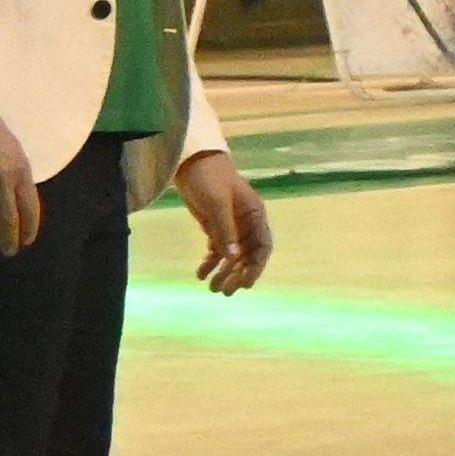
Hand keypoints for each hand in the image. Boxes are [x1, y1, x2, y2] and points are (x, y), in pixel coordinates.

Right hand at [0, 111, 41, 252]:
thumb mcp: (16, 154)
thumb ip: (20, 178)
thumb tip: (21, 205)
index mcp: (21, 172)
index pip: (29, 209)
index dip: (29, 229)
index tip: (27, 240)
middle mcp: (1, 183)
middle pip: (8, 221)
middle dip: (10, 240)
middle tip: (9, 251)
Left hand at [177, 147, 272, 293]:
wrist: (192, 163)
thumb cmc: (210, 179)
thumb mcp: (217, 203)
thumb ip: (224, 230)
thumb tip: (231, 258)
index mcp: (254, 215)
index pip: (262, 245)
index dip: (256, 266)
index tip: (246, 284)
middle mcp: (246, 223)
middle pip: (247, 255)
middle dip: (237, 274)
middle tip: (225, 292)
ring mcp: (231, 226)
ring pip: (232, 255)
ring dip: (224, 272)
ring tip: (212, 289)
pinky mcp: (215, 226)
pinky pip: (217, 249)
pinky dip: (211, 263)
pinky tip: (201, 274)